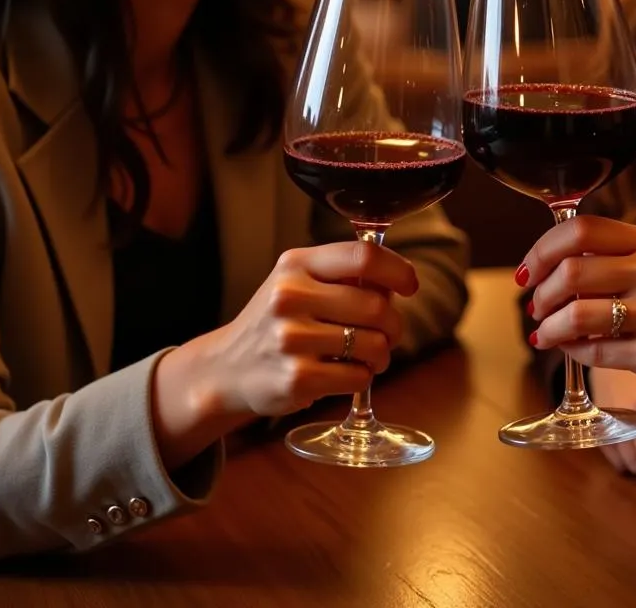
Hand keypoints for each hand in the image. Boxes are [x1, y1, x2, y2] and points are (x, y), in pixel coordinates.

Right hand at [194, 239, 417, 418]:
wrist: (226, 369)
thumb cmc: (276, 321)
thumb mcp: (298, 282)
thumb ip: (342, 276)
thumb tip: (396, 281)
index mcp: (296, 264)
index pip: (363, 256)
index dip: (397, 270)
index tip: (409, 285)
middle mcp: (290, 296)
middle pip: (376, 305)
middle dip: (394, 324)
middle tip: (389, 333)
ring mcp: (291, 339)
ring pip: (373, 343)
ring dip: (381, 354)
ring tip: (367, 355)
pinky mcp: (297, 378)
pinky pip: (358, 376)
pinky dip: (363, 377)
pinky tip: (347, 373)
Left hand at [523, 216, 635, 423]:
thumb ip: (603, 255)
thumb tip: (540, 262)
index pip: (580, 230)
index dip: (542, 250)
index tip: (528, 272)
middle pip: (571, 271)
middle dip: (541, 293)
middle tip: (536, 307)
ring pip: (576, 314)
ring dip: (549, 326)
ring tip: (546, 331)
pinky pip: (593, 350)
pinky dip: (571, 350)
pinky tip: (570, 348)